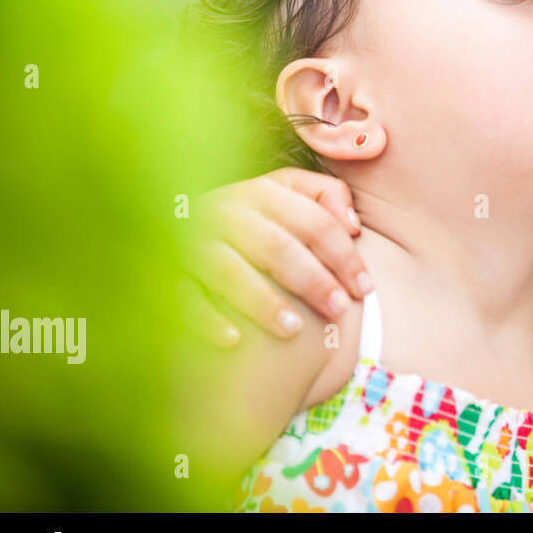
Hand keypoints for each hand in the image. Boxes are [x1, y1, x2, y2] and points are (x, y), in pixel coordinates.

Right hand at [180, 168, 369, 346]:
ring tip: (294, 330)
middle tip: (338, 310)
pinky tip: (234, 341)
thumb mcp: (290, 192)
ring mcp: (192, 243)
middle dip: (312, 280)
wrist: (180, 224)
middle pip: (277, 247)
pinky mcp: (167, 273)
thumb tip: (353, 224)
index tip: (364, 288)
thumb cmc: (257, 218)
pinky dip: (208, 318)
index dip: (344, 255)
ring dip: (263, 302)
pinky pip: (184, 298)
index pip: (314, 221)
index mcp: (260, 192)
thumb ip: (327, 195)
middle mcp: (224, 213)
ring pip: (229, 272)